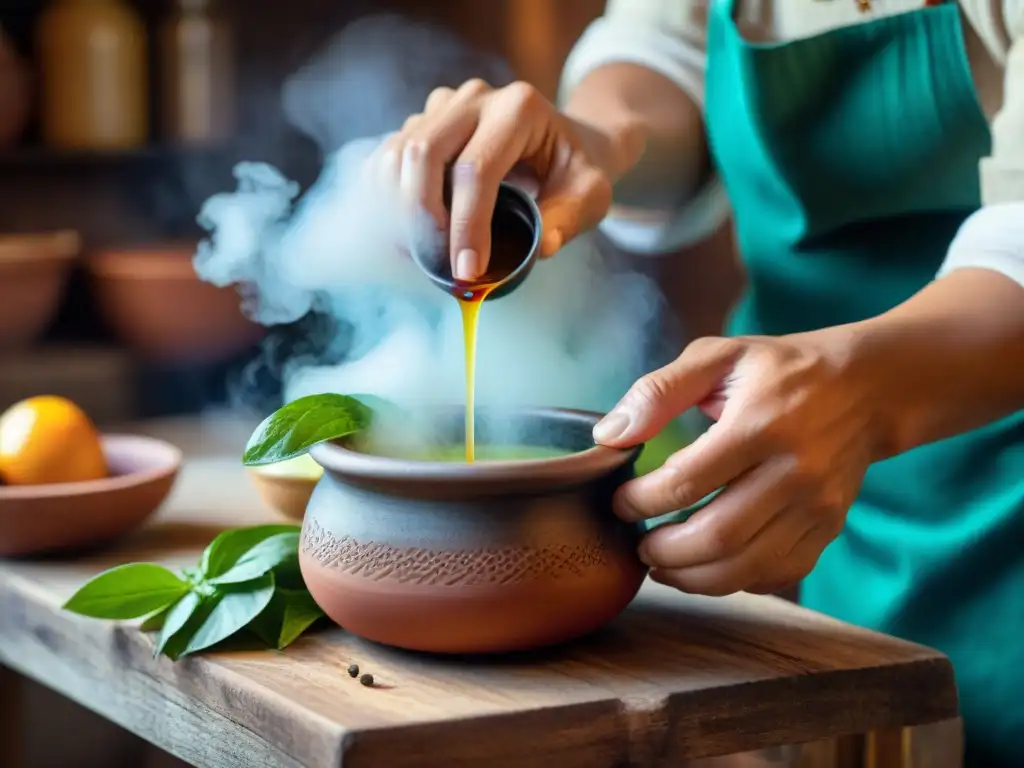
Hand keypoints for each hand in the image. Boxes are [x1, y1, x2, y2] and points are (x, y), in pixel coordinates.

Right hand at [369, 78, 625, 280]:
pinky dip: (388, 199)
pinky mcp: (425, 122)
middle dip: (423, 217)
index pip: (476, 169)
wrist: (569, 141)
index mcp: (519, 109)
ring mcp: (445, 106)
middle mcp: (476, 98)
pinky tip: (407, 235)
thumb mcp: (592, 195)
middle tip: (438, 265)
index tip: (468, 272)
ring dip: (399, 209)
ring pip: (398, 153)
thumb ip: (568, 219)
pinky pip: (389, 158)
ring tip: (422, 254)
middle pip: (423, 153)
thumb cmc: (580, 169)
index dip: (466, 226)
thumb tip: (540, 249)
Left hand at [594, 332, 880, 595]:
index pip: (685, 481)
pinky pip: (776, 575)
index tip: (620, 502)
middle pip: (716, 536)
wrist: (866, 387)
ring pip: (745, 567)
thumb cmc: (780, 369)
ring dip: (692, 577)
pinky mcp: (829, 528)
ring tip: (661, 564)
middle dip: (663, 551)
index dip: (641, 502)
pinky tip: (707, 566)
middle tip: (637, 544)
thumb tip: (608, 434)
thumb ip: (659, 391)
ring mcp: (817, 506)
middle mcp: (794, 471)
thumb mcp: (717, 357)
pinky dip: (734, 581)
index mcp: (759, 424)